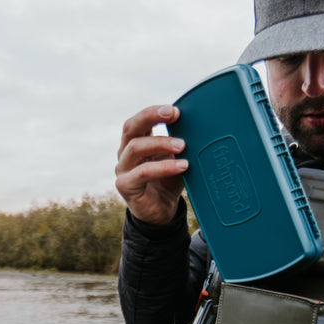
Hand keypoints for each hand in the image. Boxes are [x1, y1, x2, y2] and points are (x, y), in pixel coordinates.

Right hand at [115, 104, 188, 225]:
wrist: (162, 212)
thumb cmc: (169, 182)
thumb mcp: (177, 159)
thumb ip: (181, 144)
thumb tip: (200, 127)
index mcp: (135, 142)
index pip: (138, 121)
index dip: (153, 112)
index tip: (175, 110)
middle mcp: (125, 154)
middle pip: (130, 128)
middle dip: (151, 116)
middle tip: (173, 114)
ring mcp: (123, 170)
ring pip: (136, 148)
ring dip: (161, 143)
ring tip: (183, 145)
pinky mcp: (126, 186)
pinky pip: (142, 172)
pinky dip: (163, 166)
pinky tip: (182, 166)